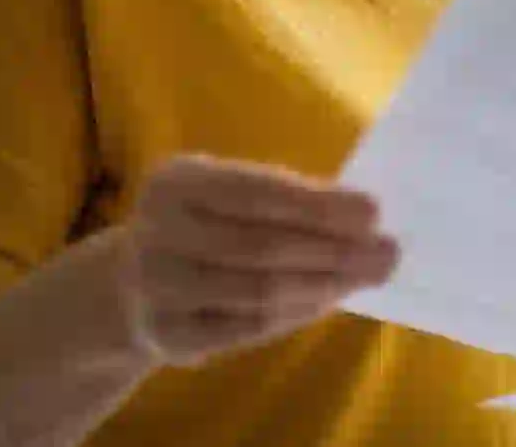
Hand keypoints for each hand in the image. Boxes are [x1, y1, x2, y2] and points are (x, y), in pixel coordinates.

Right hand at [114, 153, 399, 366]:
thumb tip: (364, 220)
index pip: (255, 191)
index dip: (316, 204)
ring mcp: (156, 287)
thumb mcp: (227, 198)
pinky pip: (246, 328)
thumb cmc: (203, 228)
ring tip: (367, 276)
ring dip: (323, 284)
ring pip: (257, 291)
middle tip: (386, 253)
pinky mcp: (166, 335)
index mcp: (176, 181)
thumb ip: (284, 202)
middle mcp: (157, 230)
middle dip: (333, 250)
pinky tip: (328, 300)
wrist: (129, 287)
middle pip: (261, 245)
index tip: (373, 212)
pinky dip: (295, 313)